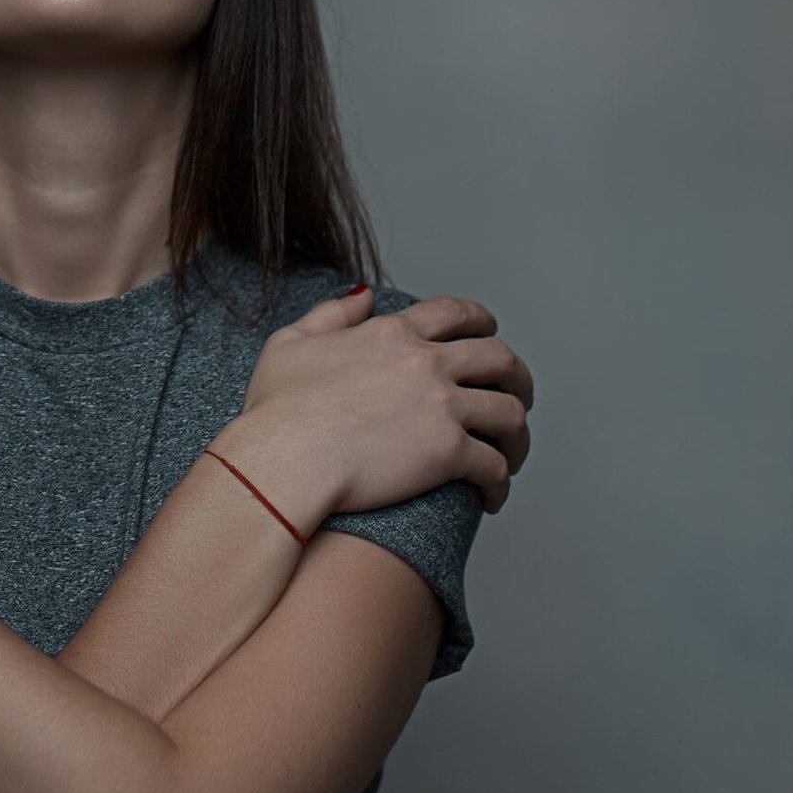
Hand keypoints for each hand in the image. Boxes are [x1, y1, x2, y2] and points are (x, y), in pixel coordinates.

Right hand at [236, 285, 532, 521]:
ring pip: (509, 413)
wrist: (282, 461)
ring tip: (510, 454)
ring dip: (517, 435)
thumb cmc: (275, 411)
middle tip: (516, 396)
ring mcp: (440, 406)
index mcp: (391, 332)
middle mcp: (424, 362)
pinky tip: (491, 497)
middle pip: (499, 358)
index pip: (455, 313)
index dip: (481, 322)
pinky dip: (500, 483)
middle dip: (516, 377)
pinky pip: (495, 467)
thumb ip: (330, 314)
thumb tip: (363, 295)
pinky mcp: (448, 453)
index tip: (489, 336)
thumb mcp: (290, 343)